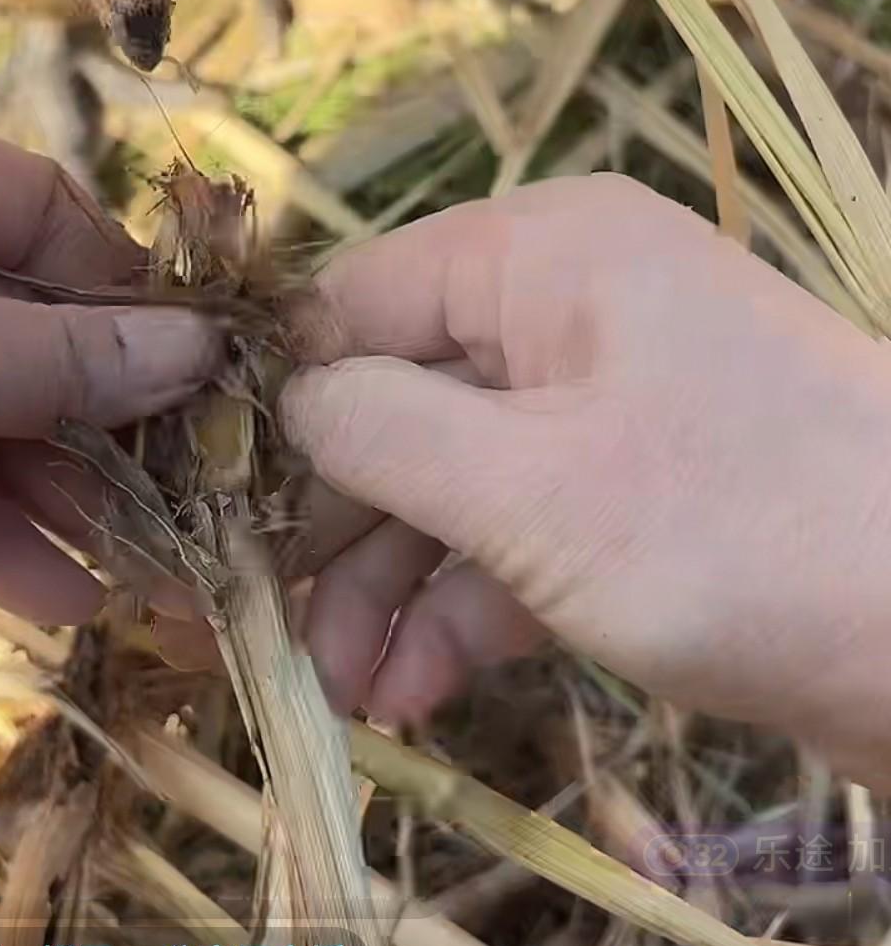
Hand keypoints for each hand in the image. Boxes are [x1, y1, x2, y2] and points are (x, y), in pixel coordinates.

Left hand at [0, 81, 218, 620]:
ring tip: (155, 578)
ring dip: (57, 501)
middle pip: (15, 330)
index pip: (43, 214)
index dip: (135, 295)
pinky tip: (60, 598)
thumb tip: (200, 350)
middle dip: (109, 425)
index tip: (219, 376)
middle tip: (204, 504)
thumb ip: (66, 356)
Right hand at [281, 176, 890, 779]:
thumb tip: (279, 404)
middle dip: (330, 523)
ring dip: (389, 586)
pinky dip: (467, 606)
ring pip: (455, 479)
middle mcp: (576, 308)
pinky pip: (524, 533)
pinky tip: (417, 693)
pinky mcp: (656, 500)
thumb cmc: (739, 532)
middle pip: (398, 399)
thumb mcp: (526, 484)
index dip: (273, 409)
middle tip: (266, 633)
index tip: (206, 519)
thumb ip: (379, 432)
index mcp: (544, 251)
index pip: (353, 302)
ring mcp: (621, 407)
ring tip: (348, 693)